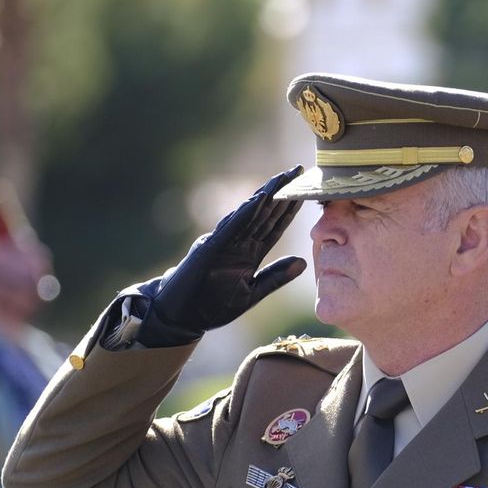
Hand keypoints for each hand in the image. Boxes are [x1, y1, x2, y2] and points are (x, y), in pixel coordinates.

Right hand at [136, 166, 307, 346]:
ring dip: (266, 196)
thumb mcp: (252, 293)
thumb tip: (303, 261)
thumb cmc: (213, 306)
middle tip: (298, 170)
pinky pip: (231, 228)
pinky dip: (245, 213)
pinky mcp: (210, 249)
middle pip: (264, 214)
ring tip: (283, 177)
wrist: (180, 317)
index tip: (306, 192)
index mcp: (249, 254)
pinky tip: (260, 199)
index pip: (274, 226)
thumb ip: (276, 276)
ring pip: (249, 215)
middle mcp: (238, 243)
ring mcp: (223, 243)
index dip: (290, 209)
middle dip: (282, 193)